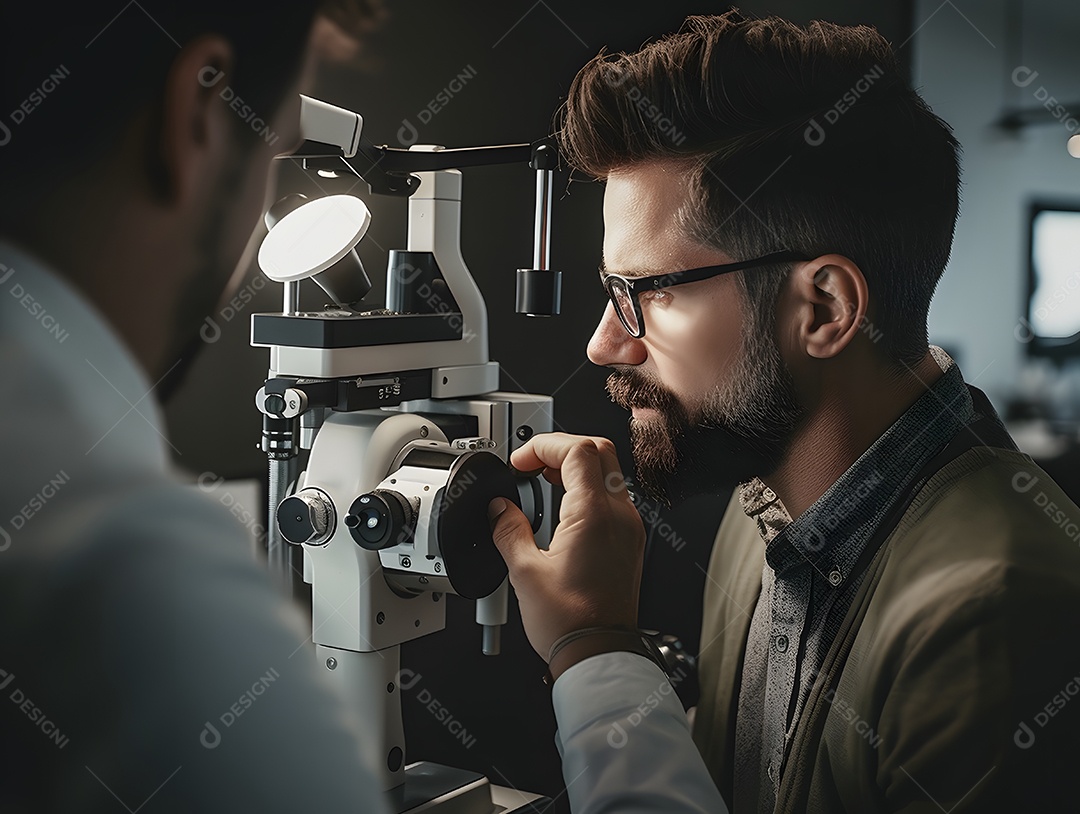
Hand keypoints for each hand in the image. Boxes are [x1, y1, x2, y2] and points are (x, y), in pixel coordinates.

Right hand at [488, 433, 644, 659]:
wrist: (598, 654)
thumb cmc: (569, 622)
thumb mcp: (524, 571)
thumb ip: (508, 530)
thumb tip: (499, 509)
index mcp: (593, 515)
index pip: (577, 450)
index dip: (544, 446)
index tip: (521, 463)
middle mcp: (619, 516)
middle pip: (598, 450)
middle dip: (561, 448)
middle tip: (532, 465)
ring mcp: (629, 527)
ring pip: (609, 471)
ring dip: (575, 466)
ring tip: (543, 483)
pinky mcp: (630, 541)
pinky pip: (613, 496)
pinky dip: (587, 488)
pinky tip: (562, 506)